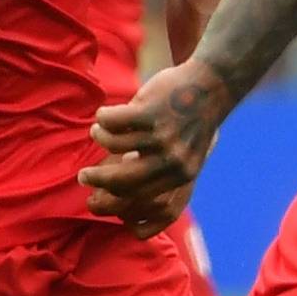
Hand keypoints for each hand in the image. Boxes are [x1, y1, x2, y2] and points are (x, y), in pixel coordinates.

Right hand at [81, 59, 230, 233]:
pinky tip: (106, 115)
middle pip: (121, 183)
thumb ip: (158, 178)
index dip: (117, 209)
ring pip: (112, 144)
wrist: (213, 86)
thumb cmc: (189, 125)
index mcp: (183, 178)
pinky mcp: (151, 113)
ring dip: (100, 137)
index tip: (100, 198)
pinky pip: (110, 121)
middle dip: (96, 180)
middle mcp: (174, 161)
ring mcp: (163, 137)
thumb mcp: (185, 158)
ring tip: (100, 130)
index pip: (145, 206)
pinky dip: (103, 118)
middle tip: (83, 175)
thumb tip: (108, 196)